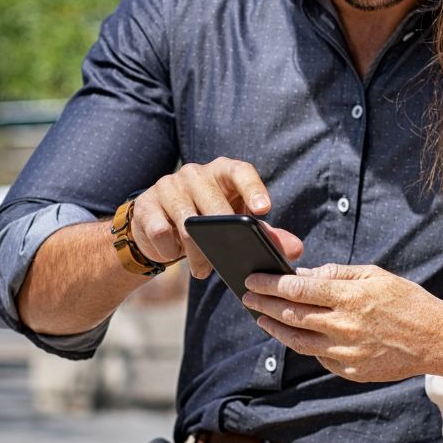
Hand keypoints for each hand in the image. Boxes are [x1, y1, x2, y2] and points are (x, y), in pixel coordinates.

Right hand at [128, 158, 302, 279]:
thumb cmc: (207, 221)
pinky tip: (172, 252)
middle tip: (223, 261)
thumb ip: (267, 235)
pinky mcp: (146, 204)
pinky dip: (169, 248)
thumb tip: (295, 250)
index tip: (263, 211)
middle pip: (213, 202)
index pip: (240, 172)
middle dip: (221, 237)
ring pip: (187, 220)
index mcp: (222, 172)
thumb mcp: (237, 225)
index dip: (253, 189)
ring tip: (202, 270)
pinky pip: (161, 230)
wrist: (158, 226)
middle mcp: (195, 173)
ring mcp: (168, 185)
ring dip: (196, 251)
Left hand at [241, 263, 442, 383]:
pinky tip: (295, 334)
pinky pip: (319, 357)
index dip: (269, 284)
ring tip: (262, 319)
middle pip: (291, 315)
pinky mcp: (350, 370)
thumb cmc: (406, 301)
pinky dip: (304, 344)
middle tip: (247, 298)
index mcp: (349, 298)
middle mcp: (343, 326)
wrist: (435, 340)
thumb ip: (337, 275)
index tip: (252, 280)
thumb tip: (304, 275)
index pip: (296, 290)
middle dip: (263, 305)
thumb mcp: (374, 276)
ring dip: (275, 329)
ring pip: (298, 341)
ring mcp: (346, 352)